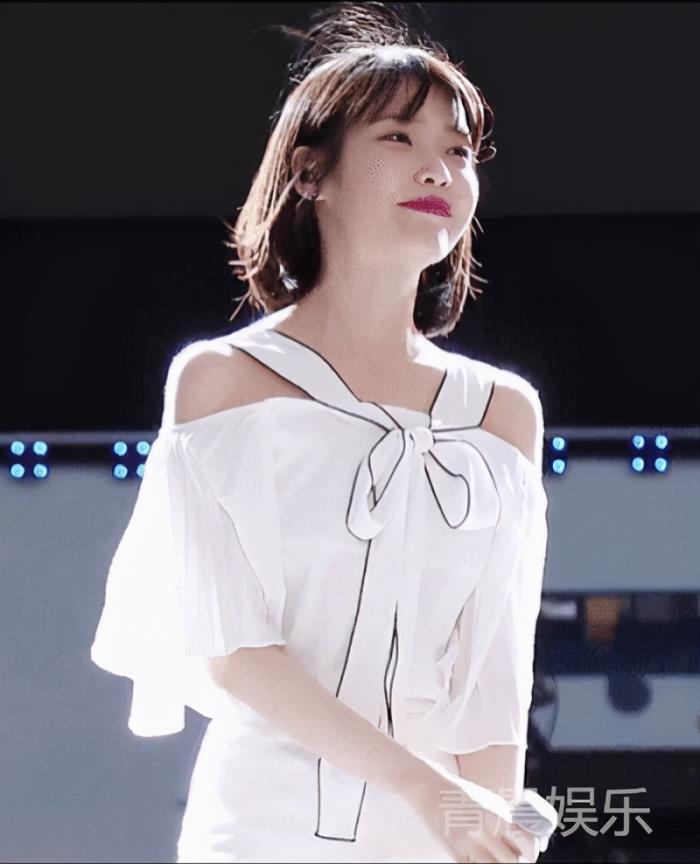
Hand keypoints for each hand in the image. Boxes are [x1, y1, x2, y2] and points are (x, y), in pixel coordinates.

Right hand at [402, 762, 539, 862]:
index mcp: (500, 814)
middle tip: (505, 858)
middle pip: (513, 862)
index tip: (526, 855)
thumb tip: (523, 844)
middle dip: (512, 862)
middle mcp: (488, 827)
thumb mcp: (490, 803)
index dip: (529, 854)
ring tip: (489, 858)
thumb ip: (506, 822)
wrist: (431, 788)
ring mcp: (472, 840)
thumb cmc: (460, 795)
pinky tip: (475, 858)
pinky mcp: (456, 850)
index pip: (528, 844)